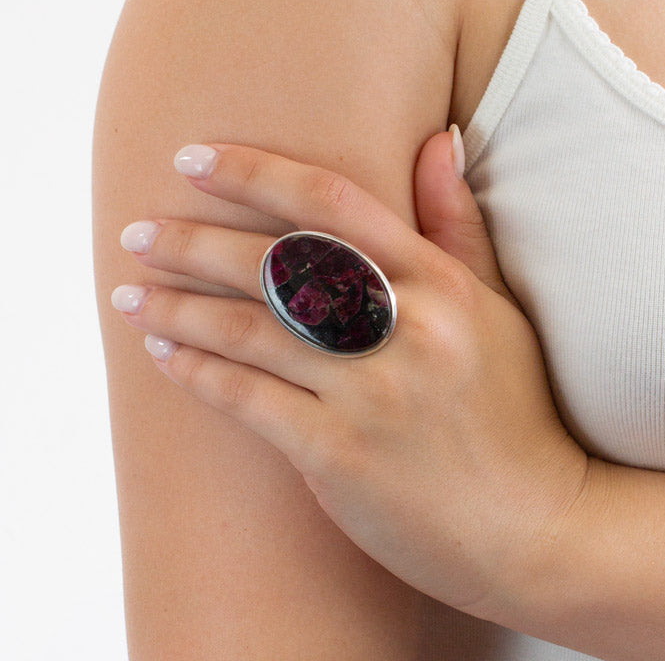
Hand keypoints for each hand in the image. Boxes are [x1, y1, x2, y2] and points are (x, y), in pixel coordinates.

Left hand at [111, 130, 589, 619]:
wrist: (536, 527)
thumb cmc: (514, 409)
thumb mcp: (496, 306)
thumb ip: (456, 222)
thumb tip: (438, 137)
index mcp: (440, 284)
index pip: (332, 204)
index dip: (255, 174)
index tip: (193, 161)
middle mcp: (404, 329)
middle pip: (276, 263)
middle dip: (194, 242)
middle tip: (137, 231)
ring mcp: (370, 394)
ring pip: (250, 330)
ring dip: (178, 306)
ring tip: (128, 292)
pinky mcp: (339, 455)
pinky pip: (248, 400)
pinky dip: (198, 371)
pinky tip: (163, 351)